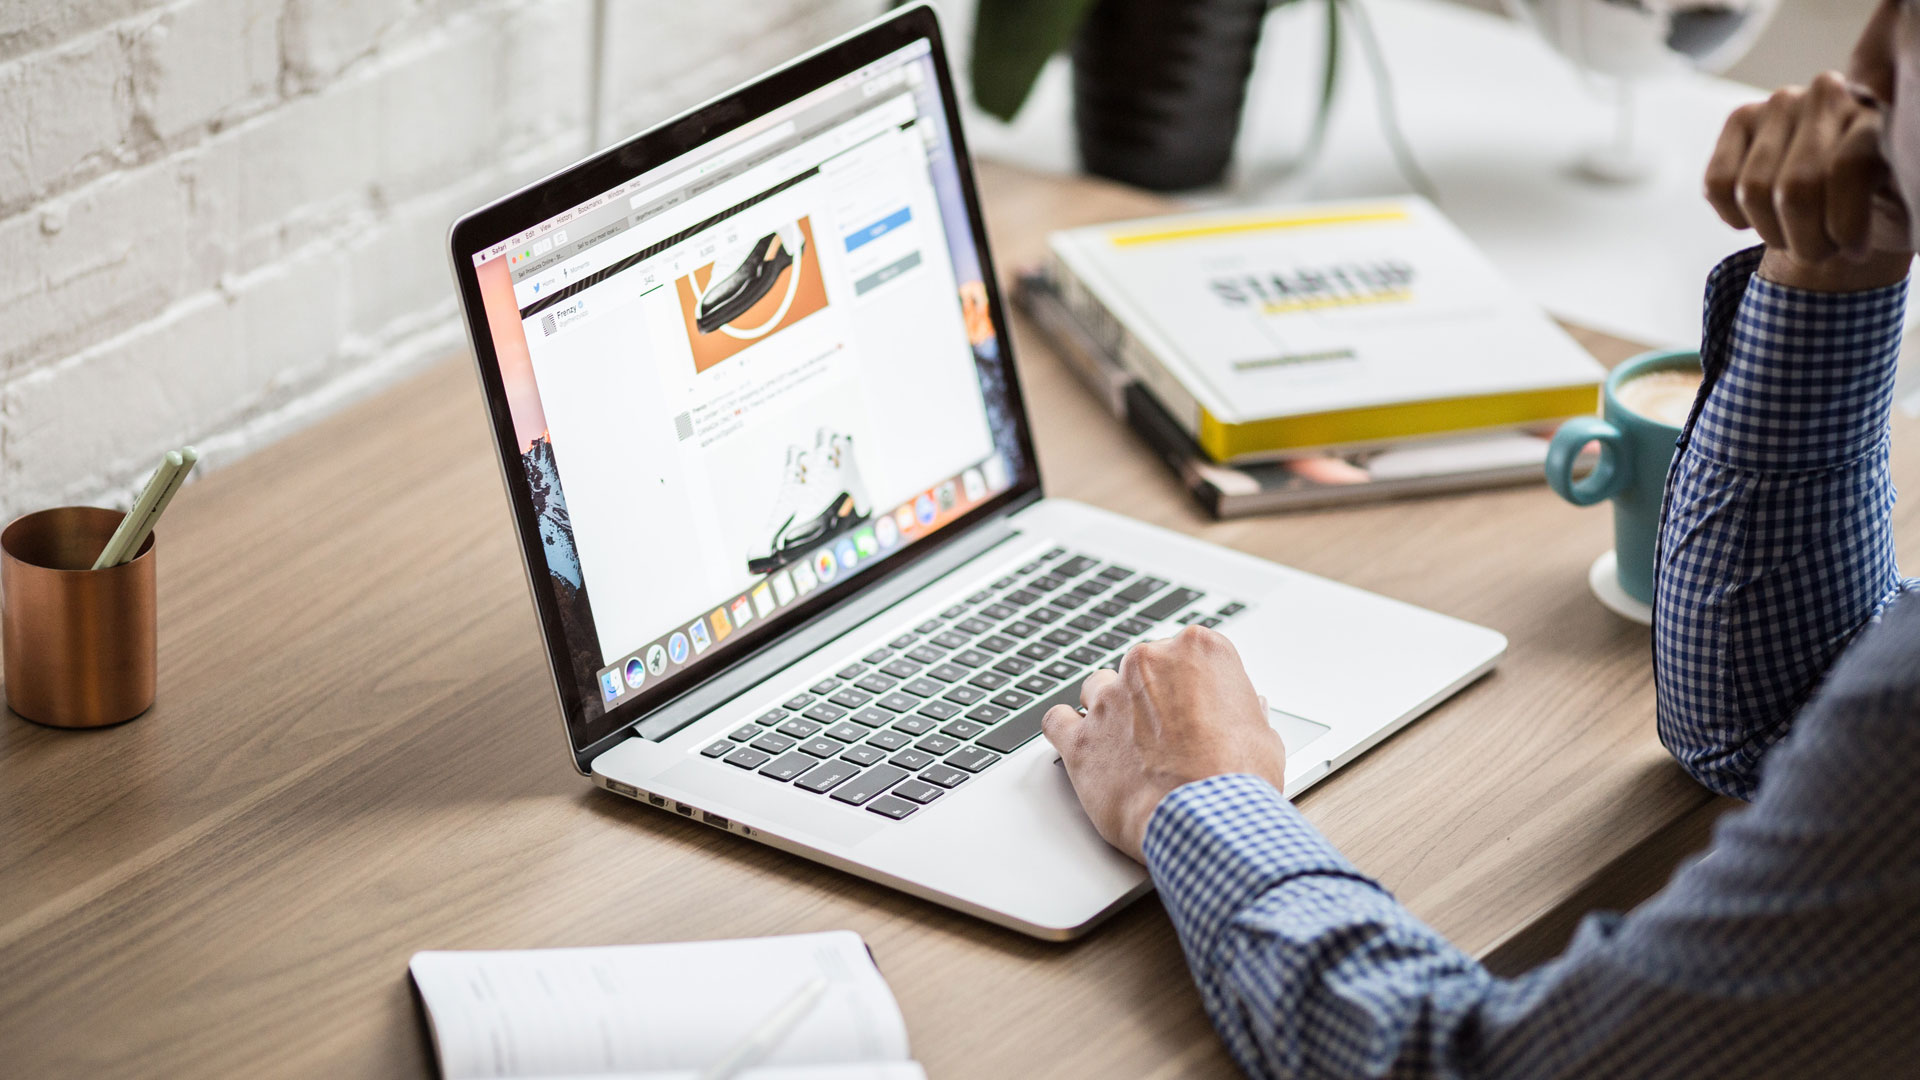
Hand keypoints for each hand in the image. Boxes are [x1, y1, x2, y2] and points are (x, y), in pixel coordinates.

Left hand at [1042, 626, 1285, 861]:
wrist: (1206, 820)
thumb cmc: (1239, 780)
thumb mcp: (1263, 736)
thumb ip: (1244, 711)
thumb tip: (1246, 708)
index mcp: (1198, 650)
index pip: (1188, 653)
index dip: (1193, 685)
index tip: (1198, 708)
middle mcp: (1149, 662)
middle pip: (1142, 667)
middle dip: (1151, 697)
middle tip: (1169, 735)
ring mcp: (1109, 698)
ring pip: (1098, 688)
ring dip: (1110, 710)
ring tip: (1129, 746)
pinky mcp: (1081, 738)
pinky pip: (1057, 721)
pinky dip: (1067, 731)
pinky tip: (1082, 745)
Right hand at [1705, 71, 1913, 292]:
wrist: (1845, 191)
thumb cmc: (1877, 204)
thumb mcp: (1900, 206)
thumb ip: (1893, 194)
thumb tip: (1887, 194)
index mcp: (1879, 114)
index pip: (1847, 170)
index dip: (1844, 227)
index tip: (1855, 252)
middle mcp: (1830, 94)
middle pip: (1795, 189)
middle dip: (1805, 240)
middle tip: (1821, 251)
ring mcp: (1781, 102)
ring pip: (1753, 190)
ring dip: (1772, 233)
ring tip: (1795, 235)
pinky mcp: (1741, 117)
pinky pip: (1718, 184)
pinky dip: (1735, 217)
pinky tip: (1760, 216)